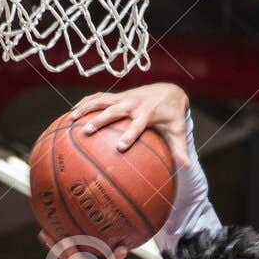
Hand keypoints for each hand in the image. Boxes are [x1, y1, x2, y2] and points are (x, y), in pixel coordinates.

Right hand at [69, 83, 190, 170]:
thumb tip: (187, 167)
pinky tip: (71, 113)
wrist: (168, 91)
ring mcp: (123, 97)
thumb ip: (180, 149)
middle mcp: (132, 104)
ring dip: (85, 108)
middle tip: (87, 131)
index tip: (120, 147)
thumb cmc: (172, 116)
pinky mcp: (116, 95)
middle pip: (114, 112)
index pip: (137, 125)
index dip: (130, 135)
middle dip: (100, 120)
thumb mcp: (178, 131)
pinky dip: (85, 103)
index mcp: (147, 114)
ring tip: (70, 119)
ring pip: (101, 101)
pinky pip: (98, 98)